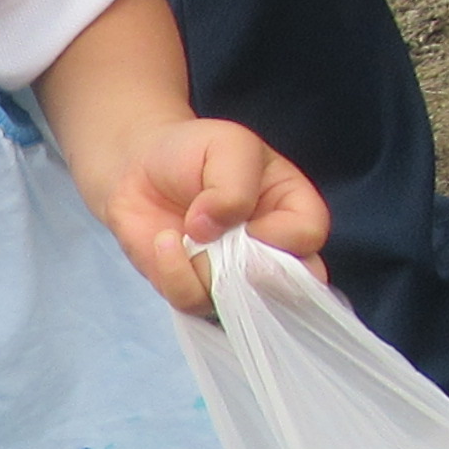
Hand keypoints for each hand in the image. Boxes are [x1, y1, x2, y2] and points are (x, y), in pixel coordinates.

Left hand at [101, 118, 328, 313]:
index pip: (309, 235)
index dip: (281, 234)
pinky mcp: (196, 290)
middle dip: (247, 265)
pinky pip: (194, 302)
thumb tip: (211, 231)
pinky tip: (163, 241)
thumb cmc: (194, 152)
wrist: (140, 167)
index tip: (248, 219)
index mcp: (292, 207)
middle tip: (216, 235)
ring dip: (204, 265)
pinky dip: (174, 273)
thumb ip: (234, 187)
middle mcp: (270, 249)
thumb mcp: (228, 146)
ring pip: (237, 298)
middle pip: (286, 283)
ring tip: (186, 229)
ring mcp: (233, 276)